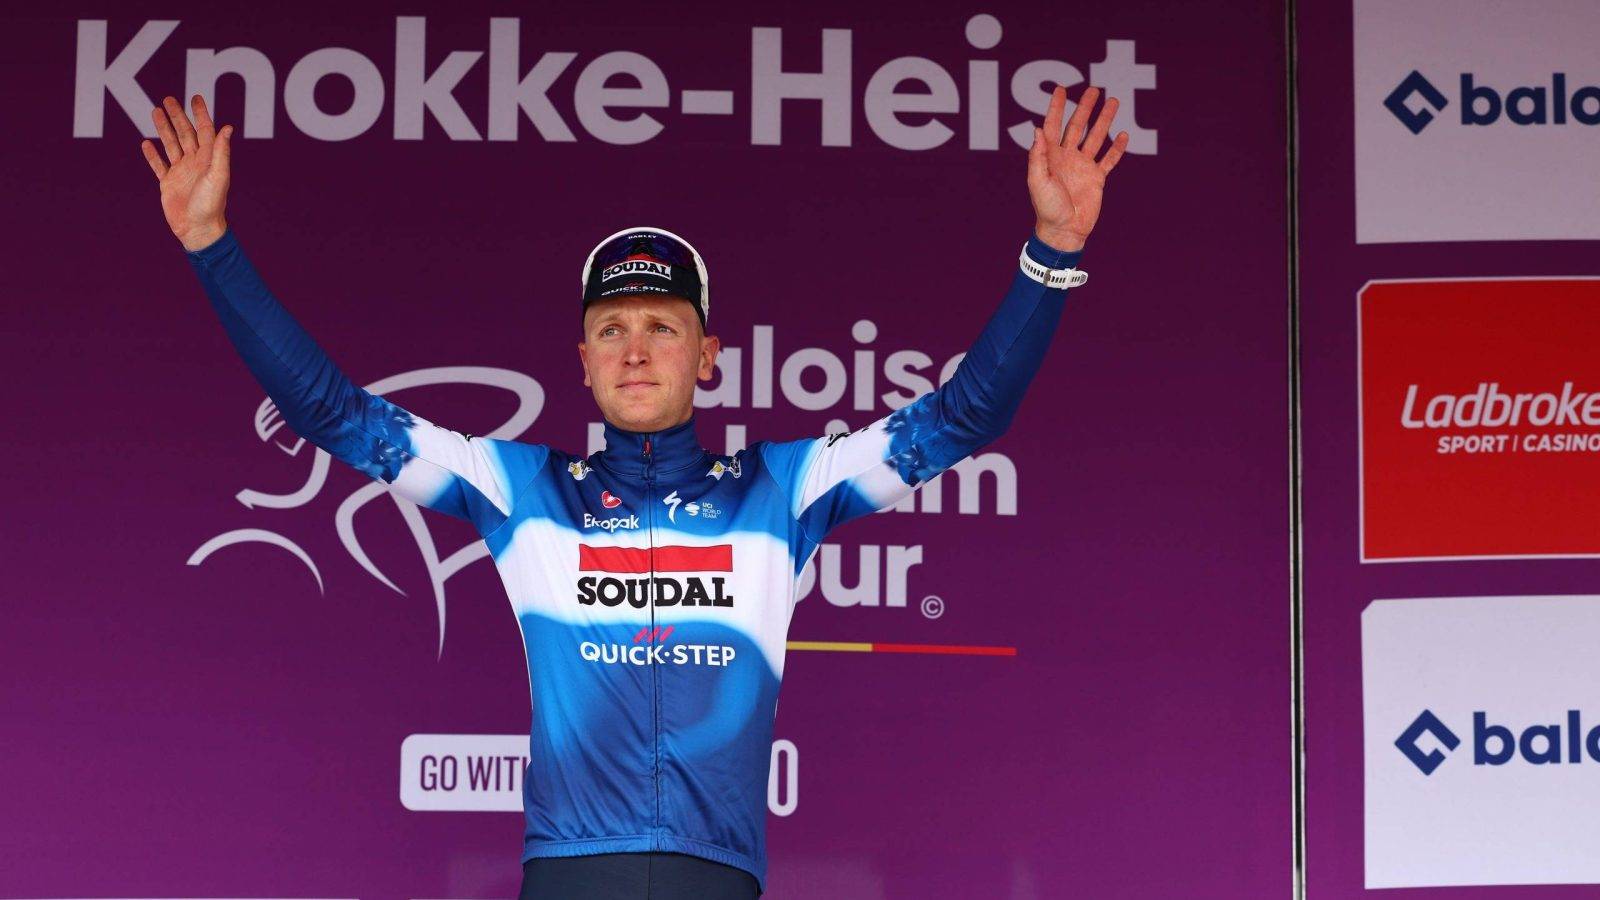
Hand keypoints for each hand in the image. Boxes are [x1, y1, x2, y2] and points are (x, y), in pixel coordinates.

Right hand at [140, 94, 233, 251]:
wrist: (198, 229)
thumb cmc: (210, 204)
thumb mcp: (218, 176)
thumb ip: (220, 152)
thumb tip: (227, 127)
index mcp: (208, 159)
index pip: (205, 131)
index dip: (200, 114)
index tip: (196, 98)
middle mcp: (195, 163)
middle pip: (185, 134)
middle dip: (177, 116)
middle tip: (168, 98)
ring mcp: (181, 173)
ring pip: (171, 145)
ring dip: (163, 128)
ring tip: (155, 111)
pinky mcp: (168, 184)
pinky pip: (159, 165)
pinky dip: (152, 155)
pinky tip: (146, 143)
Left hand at [1027, 85, 1128, 251]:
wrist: (1064, 231)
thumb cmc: (1047, 209)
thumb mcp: (1037, 182)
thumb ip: (1038, 157)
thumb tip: (1037, 130)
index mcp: (1051, 157)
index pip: (1053, 126)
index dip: (1056, 108)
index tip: (1061, 89)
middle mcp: (1067, 158)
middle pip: (1077, 126)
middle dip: (1085, 108)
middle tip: (1094, 89)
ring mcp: (1083, 167)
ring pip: (1096, 138)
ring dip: (1104, 121)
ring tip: (1113, 102)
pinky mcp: (1097, 178)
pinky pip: (1108, 160)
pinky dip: (1116, 148)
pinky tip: (1123, 135)